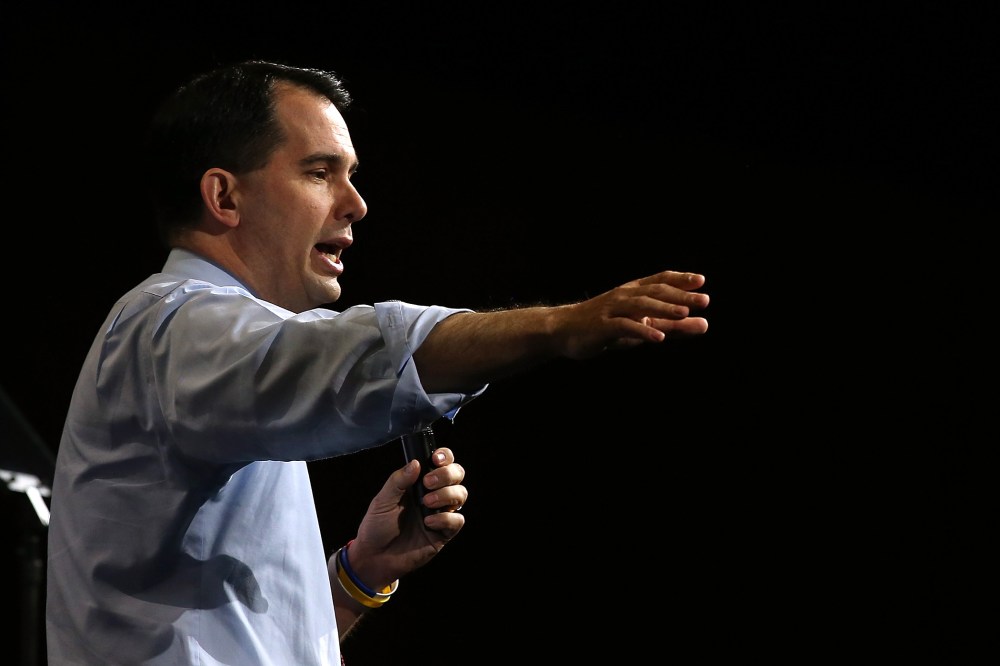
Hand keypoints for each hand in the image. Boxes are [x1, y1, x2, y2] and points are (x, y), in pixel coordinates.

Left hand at [339, 447, 466, 589]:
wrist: (375, 557)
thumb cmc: (377, 527)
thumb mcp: (382, 500)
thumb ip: (398, 480)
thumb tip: (416, 462)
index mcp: (419, 483)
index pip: (441, 462)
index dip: (445, 456)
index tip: (436, 458)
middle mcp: (434, 495)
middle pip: (457, 475)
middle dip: (447, 474)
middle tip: (428, 482)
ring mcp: (440, 513)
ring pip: (461, 494)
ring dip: (447, 494)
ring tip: (426, 503)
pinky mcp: (444, 533)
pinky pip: (457, 521)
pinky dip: (446, 519)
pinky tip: (428, 523)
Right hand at [557, 270, 708, 357]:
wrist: (563, 330)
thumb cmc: (606, 327)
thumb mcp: (643, 325)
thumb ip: (674, 326)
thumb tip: (705, 325)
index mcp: (633, 291)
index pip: (660, 280)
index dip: (680, 279)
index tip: (701, 281)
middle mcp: (624, 296)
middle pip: (655, 291)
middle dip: (680, 295)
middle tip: (704, 300)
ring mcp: (612, 309)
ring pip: (641, 305)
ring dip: (663, 309)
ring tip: (684, 314)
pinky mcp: (602, 326)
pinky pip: (624, 326)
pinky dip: (642, 330)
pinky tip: (658, 338)